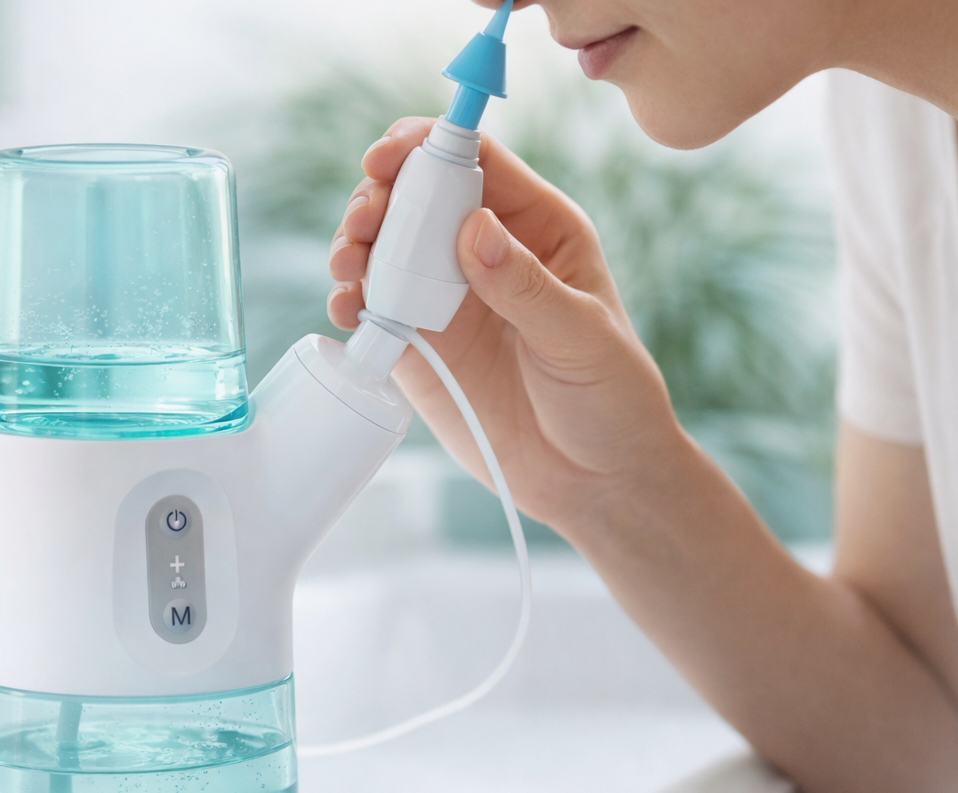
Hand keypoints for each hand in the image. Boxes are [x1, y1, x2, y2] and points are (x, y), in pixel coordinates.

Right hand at [327, 117, 686, 534]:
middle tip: (362, 220)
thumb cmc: (610, 400)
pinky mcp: (419, 344)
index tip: (390, 154)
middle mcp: (484, 251)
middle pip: (416, 195)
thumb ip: (526, 285)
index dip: (427, 146)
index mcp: (537, 228)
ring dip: (354, 244)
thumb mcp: (581, 339)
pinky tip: (347, 308)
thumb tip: (474, 229)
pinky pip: (373, 306)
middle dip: (379, 195)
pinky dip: (350, 299)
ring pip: (385, 245)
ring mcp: (446, 297)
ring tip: (347, 265)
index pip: (477, 162)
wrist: (593, 481)